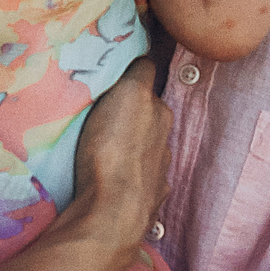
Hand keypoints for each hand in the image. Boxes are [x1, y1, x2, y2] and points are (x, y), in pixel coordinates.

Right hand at [70, 57, 170, 248]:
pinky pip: (142, 181)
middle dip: (133, 114)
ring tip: (105, 151)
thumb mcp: (124, 95)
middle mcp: (166, 139)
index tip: (113, 79)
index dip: (131, 77)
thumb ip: (136, 73)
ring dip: (133, 147)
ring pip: (147, 150)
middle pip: (149, 116)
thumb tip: (143, 57)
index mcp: (159, 111)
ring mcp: (160, 173)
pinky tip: (115, 181)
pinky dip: (132, 177)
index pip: (147, 80)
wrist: (112, 213)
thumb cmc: (113, 149)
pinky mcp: (151, 201)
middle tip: (103, 116)